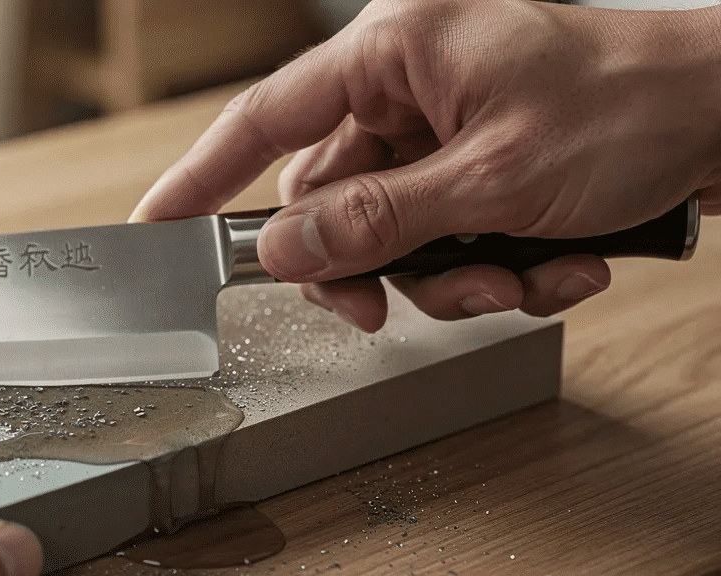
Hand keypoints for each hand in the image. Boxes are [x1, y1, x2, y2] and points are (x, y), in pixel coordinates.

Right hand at [133, 0, 720, 330]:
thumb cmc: (633, 107)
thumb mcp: (491, 178)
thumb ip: (374, 220)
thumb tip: (282, 251)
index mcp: (396, 52)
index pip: (265, 118)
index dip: (202, 178)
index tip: (158, 228)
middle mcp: (410, 88)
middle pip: (328, 199)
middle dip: (370, 266)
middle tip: (379, 309)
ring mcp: (446, 132)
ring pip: (391, 235)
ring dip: (449, 280)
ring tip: (519, 279)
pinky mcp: (480, 170)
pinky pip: (444, 240)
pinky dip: (493, 270)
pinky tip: (557, 265)